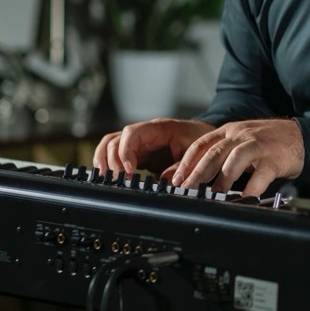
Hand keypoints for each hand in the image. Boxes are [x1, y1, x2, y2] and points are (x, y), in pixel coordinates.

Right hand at [95, 118, 215, 176]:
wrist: (205, 137)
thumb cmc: (200, 139)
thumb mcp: (195, 152)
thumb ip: (180, 167)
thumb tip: (166, 182)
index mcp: (158, 128)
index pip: (131, 133)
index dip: (125, 151)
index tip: (130, 170)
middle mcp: (144, 133)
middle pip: (116, 140)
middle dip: (113, 160)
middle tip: (120, 179)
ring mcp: (139, 142)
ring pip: (111, 145)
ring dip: (104, 160)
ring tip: (105, 177)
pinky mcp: (138, 153)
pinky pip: (116, 154)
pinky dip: (108, 163)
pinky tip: (107, 176)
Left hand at [168, 118, 304, 196]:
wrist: (300, 136)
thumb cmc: (266, 142)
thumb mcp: (239, 142)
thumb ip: (218, 155)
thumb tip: (190, 176)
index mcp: (229, 131)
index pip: (201, 144)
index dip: (186, 163)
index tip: (175, 180)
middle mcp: (242, 135)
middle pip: (215, 152)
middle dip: (198, 172)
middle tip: (187, 190)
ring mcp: (259, 145)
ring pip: (235, 159)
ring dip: (223, 179)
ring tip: (215, 195)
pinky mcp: (275, 158)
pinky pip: (261, 174)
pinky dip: (251, 188)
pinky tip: (244, 198)